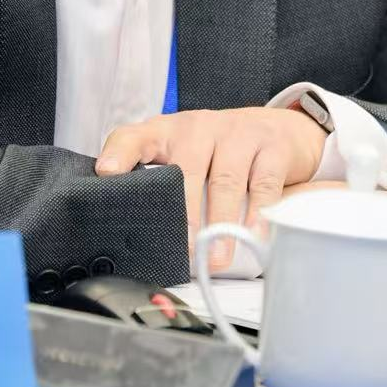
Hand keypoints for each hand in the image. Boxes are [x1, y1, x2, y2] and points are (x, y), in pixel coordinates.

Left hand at [96, 107, 329, 269]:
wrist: (279, 129)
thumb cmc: (222, 149)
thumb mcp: (185, 155)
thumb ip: (159, 181)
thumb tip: (132, 229)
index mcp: (169, 132)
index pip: (136, 137)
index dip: (119, 153)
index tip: (106, 174)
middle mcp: (200, 128)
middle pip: (186, 168)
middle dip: (182, 212)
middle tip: (181, 250)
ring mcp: (238, 134)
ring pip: (225, 180)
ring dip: (220, 223)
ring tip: (216, 258)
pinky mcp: (272, 147)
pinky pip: (263, 183)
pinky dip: (258, 213)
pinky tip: (252, 235)